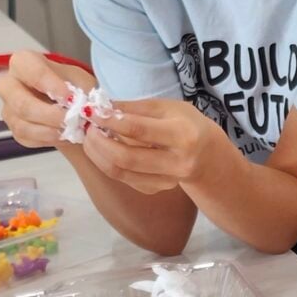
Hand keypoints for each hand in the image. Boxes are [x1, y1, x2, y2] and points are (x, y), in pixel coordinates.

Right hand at [0, 50, 94, 148]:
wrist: (72, 105)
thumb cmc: (73, 86)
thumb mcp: (82, 81)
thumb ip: (84, 92)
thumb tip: (90, 110)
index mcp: (24, 63)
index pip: (30, 70)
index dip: (51, 85)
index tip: (71, 98)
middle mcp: (10, 85)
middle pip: (21, 103)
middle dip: (51, 115)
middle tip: (73, 120)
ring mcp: (10, 109)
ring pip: (23, 125)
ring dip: (53, 131)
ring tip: (74, 129)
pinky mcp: (15, 130)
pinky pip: (28, 138)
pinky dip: (51, 139)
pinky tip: (67, 135)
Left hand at [87, 97, 224, 194]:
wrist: (208, 156)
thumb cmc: (188, 124)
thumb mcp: (169, 108)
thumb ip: (136, 108)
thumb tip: (102, 107)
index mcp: (182, 135)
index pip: (138, 130)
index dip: (110, 121)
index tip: (92, 112)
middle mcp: (176, 162)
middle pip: (126, 157)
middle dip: (99, 142)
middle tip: (88, 128)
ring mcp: (166, 180)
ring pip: (121, 172)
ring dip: (98, 155)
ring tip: (91, 139)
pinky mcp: (156, 189)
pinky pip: (124, 179)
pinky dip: (107, 164)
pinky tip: (104, 151)